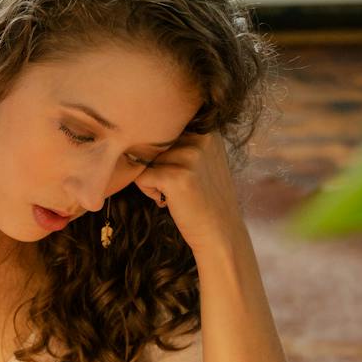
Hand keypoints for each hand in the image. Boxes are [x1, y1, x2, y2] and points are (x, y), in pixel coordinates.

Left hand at [131, 132, 248, 259]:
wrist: (220, 233)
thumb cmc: (206, 198)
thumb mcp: (203, 160)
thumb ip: (183, 142)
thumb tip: (143, 130)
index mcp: (208, 131)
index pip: (165, 129)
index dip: (164, 152)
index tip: (182, 171)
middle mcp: (200, 138)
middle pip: (154, 144)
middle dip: (157, 165)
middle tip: (180, 185)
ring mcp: (189, 156)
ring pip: (145, 159)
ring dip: (153, 178)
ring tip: (176, 193)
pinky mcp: (175, 176)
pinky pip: (141, 177)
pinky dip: (149, 192)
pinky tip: (170, 201)